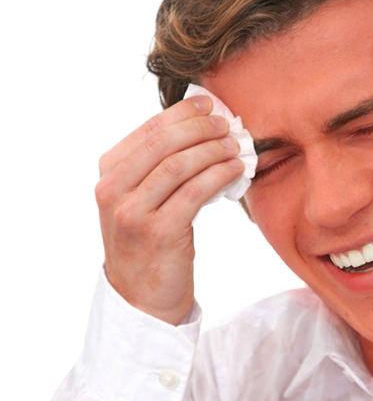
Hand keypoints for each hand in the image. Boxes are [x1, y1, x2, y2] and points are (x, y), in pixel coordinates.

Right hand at [95, 95, 244, 324]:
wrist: (142, 297)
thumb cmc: (149, 243)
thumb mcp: (142, 200)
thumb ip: (158, 168)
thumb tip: (200, 130)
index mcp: (108, 175)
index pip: (147, 130)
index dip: (181, 113)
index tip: (208, 103)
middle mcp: (113, 191)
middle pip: (162, 142)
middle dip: (200, 127)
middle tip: (227, 124)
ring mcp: (133, 212)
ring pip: (179, 165)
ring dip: (213, 150)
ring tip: (236, 146)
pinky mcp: (159, 232)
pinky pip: (194, 192)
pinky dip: (219, 175)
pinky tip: (235, 170)